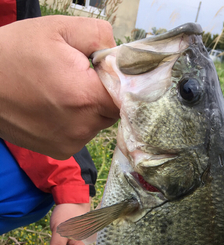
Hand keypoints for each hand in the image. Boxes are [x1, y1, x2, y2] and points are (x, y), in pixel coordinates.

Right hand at [0, 16, 118, 158]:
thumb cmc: (13, 54)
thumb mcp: (57, 29)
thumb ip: (99, 36)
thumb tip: (119, 53)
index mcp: (86, 96)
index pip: (126, 95)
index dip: (119, 81)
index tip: (104, 70)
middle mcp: (82, 126)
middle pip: (113, 110)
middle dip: (102, 93)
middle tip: (77, 77)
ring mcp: (72, 142)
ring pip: (98, 123)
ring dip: (89, 109)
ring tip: (61, 92)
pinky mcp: (61, 151)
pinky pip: (82, 135)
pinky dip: (75, 122)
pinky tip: (54, 108)